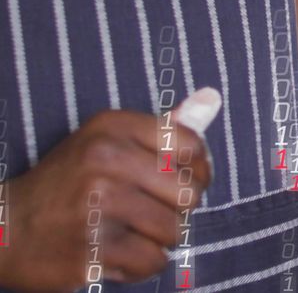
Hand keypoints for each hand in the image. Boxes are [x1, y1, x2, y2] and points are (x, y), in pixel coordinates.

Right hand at [0, 88, 221, 290]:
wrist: (4, 228)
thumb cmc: (69, 183)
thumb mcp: (110, 141)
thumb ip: (165, 127)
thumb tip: (212, 98)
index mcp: (113, 127)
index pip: (192, 146)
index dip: (194, 170)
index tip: (173, 180)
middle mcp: (105, 160)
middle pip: (189, 193)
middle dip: (176, 210)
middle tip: (146, 211)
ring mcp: (97, 205)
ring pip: (175, 230)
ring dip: (158, 239)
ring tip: (129, 231)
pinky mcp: (92, 248)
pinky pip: (152, 261)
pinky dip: (141, 264)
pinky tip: (117, 252)